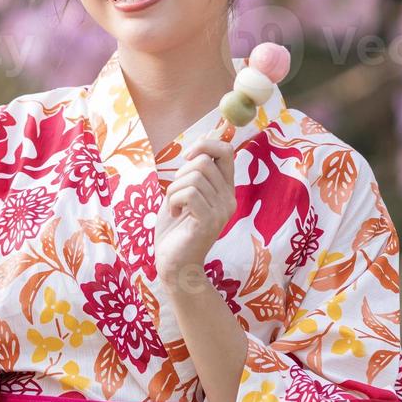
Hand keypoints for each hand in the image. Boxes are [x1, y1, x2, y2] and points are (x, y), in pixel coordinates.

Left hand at [154, 136, 236, 284]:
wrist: (173, 264)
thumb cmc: (175, 229)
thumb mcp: (183, 193)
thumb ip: (194, 170)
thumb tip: (204, 137)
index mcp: (225, 190)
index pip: (227, 151)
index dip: (206, 144)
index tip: (187, 155)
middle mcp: (229, 199)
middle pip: (204, 161)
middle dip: (181, 173)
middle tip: (176, 194)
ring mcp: (221, 211)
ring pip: (193, 177)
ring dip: (174, 190)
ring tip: (174, 207)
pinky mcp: (209, 221)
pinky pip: (189, 193)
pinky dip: (173, 200)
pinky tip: (174, 214)